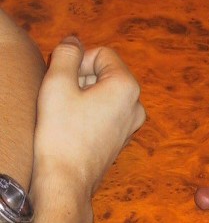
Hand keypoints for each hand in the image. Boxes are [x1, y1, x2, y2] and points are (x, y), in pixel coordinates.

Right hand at [33, 37, 145, 196]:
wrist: (67, 181)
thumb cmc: (61, 134)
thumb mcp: (56, 84)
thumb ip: (66, 54)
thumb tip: (74, 41)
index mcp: (127, 86)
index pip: (102, 54)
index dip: (78, 61)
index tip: (63, 81)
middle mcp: (137, 104)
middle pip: (105, 73)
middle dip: (81, 78)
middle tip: (61, 98)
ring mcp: (132, 123)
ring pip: (104, 93)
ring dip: (83, 96)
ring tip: (66, 114)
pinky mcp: (122, 137)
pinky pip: (105, 112)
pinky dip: (89, 112)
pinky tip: (73, 127)